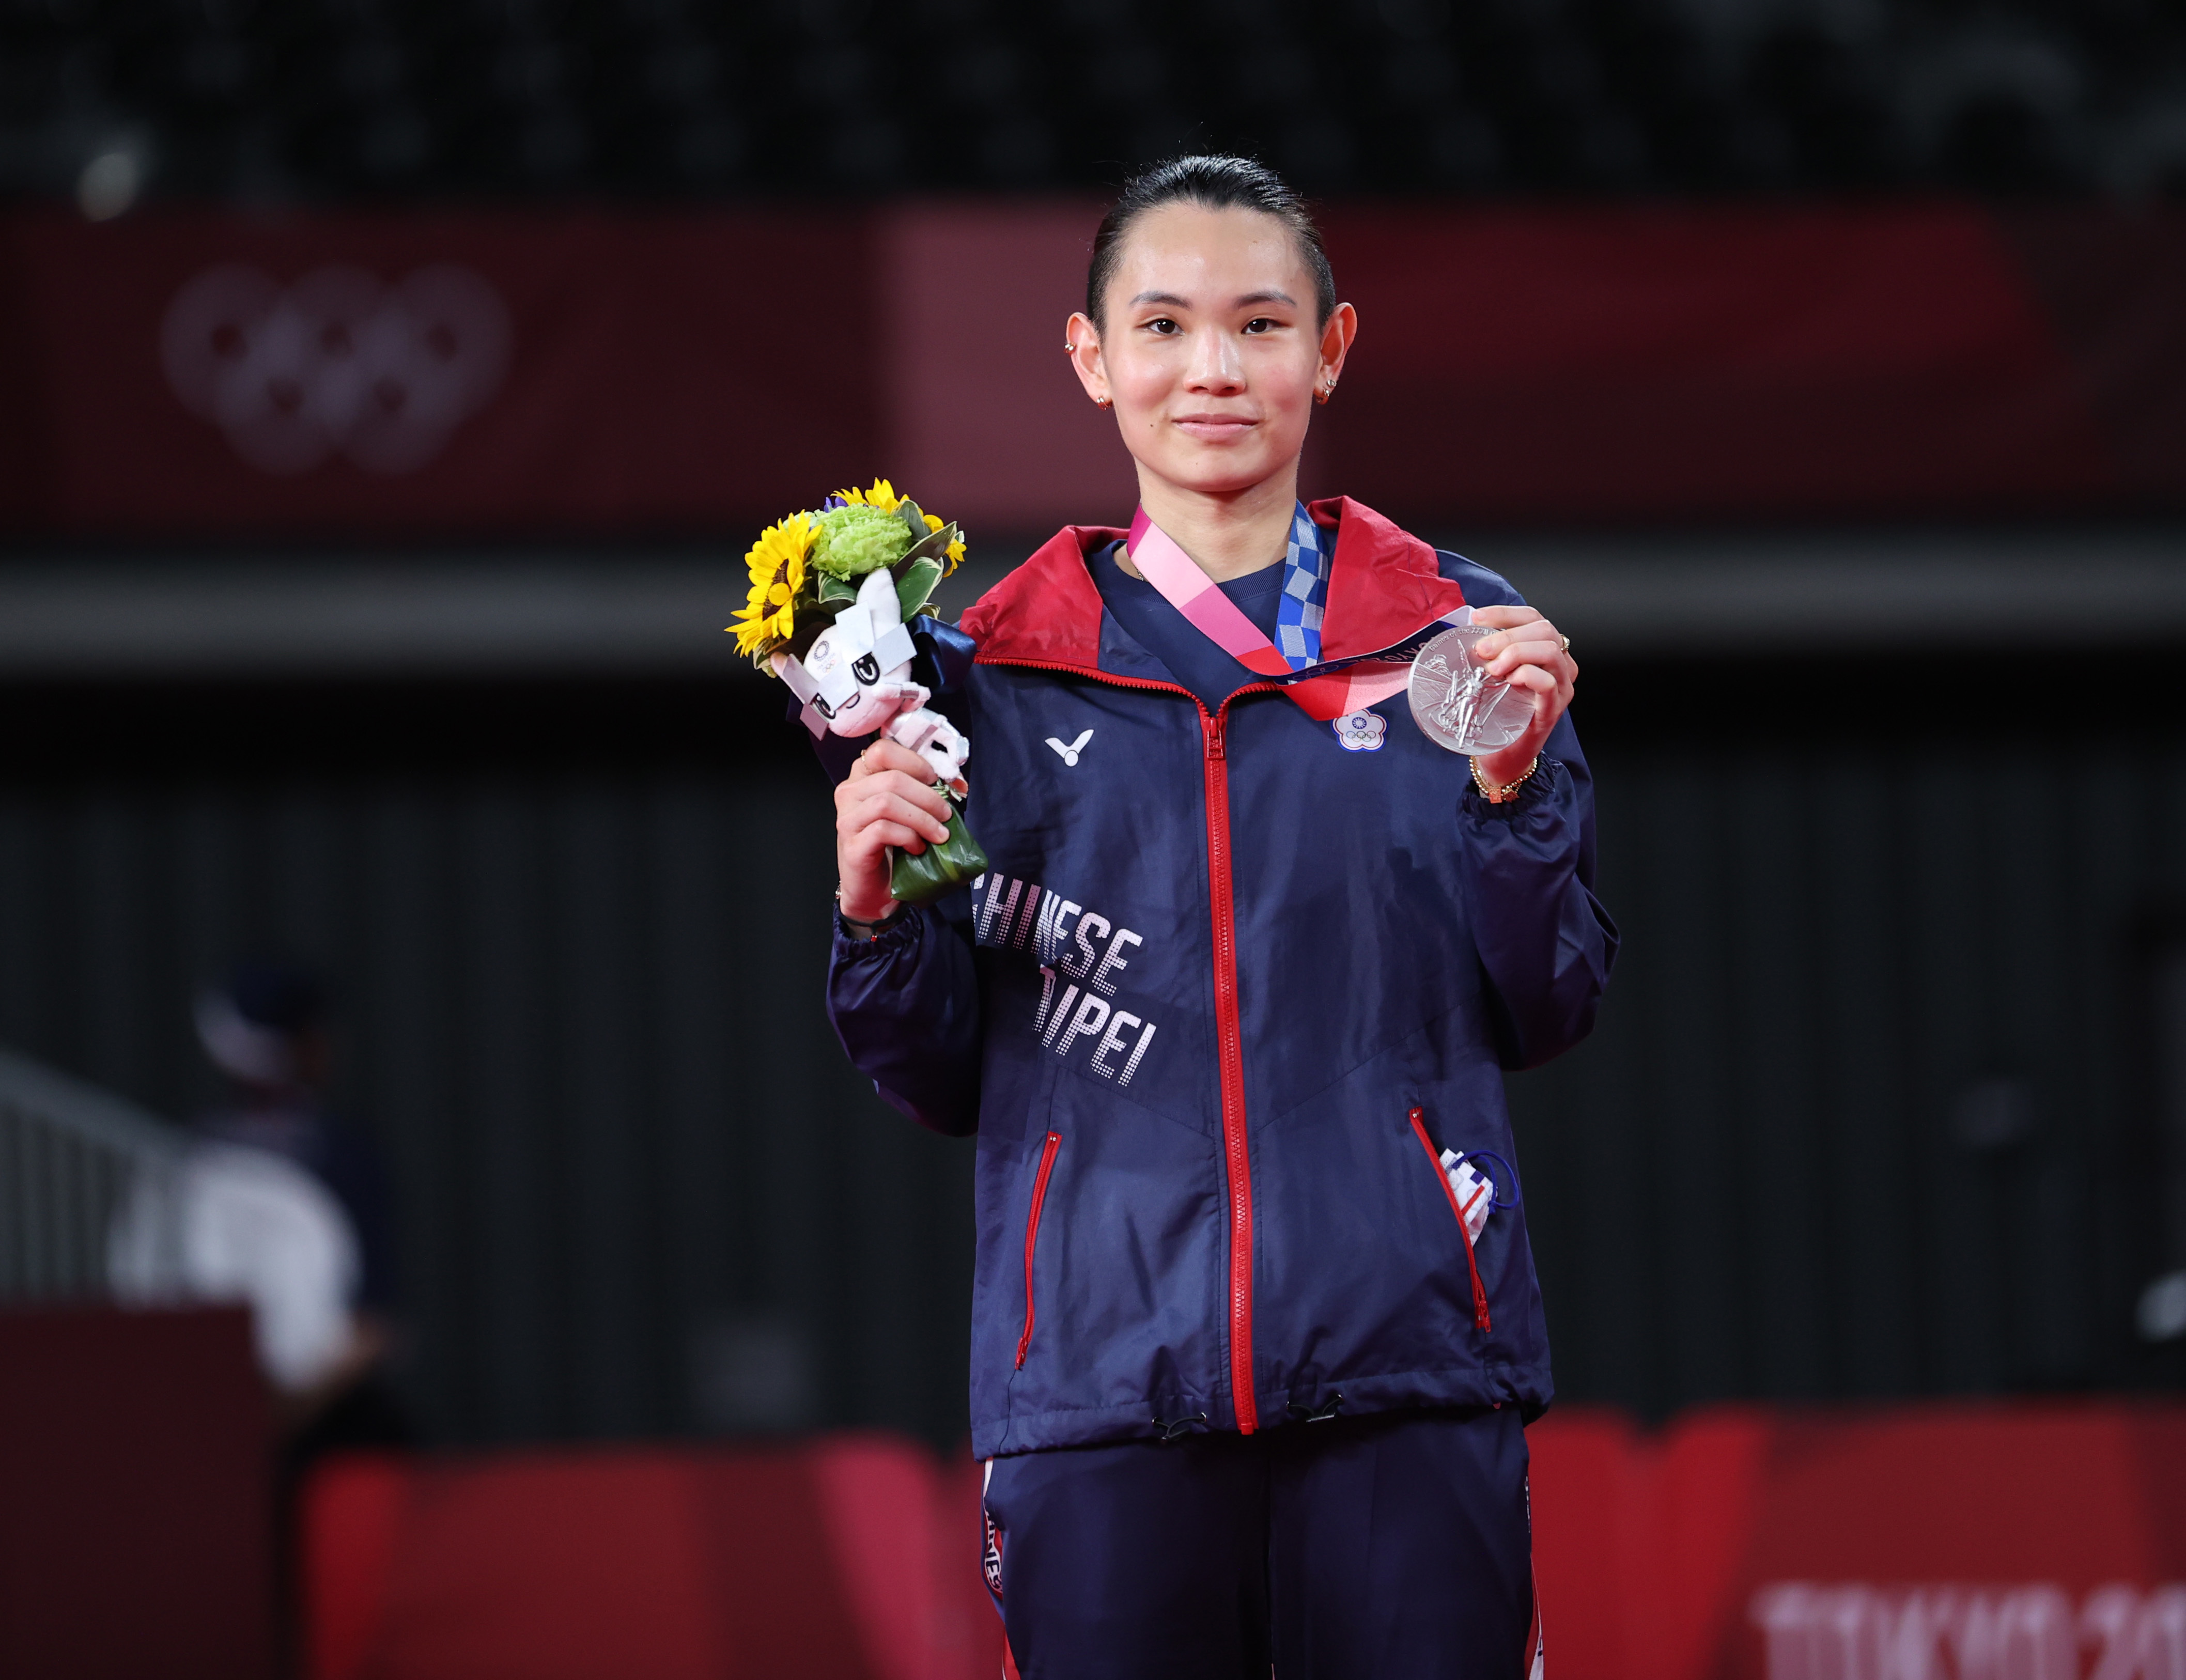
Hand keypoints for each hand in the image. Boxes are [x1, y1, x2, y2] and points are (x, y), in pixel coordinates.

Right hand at [835, 738, 953, 922]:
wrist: (874, 889)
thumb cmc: (892, 847)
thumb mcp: (908, 812)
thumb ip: (921, 792)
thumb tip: (957, 784)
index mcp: (862, 777)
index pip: (882, 750)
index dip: (914, 762)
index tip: (935, 780)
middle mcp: (849, 793)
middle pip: (892, 778)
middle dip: (928, 797)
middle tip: (946, 815)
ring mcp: (847, 818)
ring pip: (887, 802)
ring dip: (922, 818)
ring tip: (938, 834)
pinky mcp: (852, 844)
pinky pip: (883, 829)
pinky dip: (908, 837)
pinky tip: (917, 848)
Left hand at [1469, 605, 1576, 790]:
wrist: (1503, 757)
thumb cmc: (1498, 715)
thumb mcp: (1493, 675)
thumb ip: (1490, 653)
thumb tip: (1466, 629)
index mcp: (1546, 652)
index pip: (1534, 617)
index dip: (1506, 613)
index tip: (1478, 618)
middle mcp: (1560, 666)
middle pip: (1544, 629)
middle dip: (1507, 635)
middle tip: (1482, 651)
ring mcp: (1561, 687)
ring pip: (1549, 650)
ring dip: (1515, 652)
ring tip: (1493, 669)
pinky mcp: (1553, 709)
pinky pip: (1547, 682)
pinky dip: (1526, 674)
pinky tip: (1508, 680)